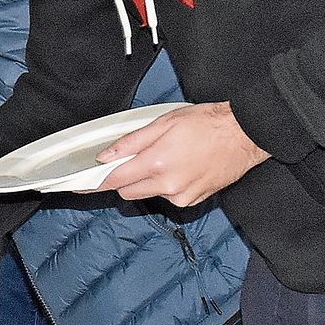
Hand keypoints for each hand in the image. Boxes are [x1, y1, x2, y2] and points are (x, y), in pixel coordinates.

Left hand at [93, 101, 269, 206]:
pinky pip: (169, 197)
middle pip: (128, 191)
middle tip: (135, 159)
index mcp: (157, 163)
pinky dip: (167, 185)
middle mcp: (168, 185)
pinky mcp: (193, 201)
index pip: (115, 180)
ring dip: (148, 181)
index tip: (80, 188)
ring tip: (168, 157)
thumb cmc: (209, 123)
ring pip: (149, 194)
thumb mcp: (164, 123)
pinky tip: (183, 167)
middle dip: (125, 178)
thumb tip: (106, 156)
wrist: (244, 135)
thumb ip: (131, 142)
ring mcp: (182, 196)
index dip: (94, 184)